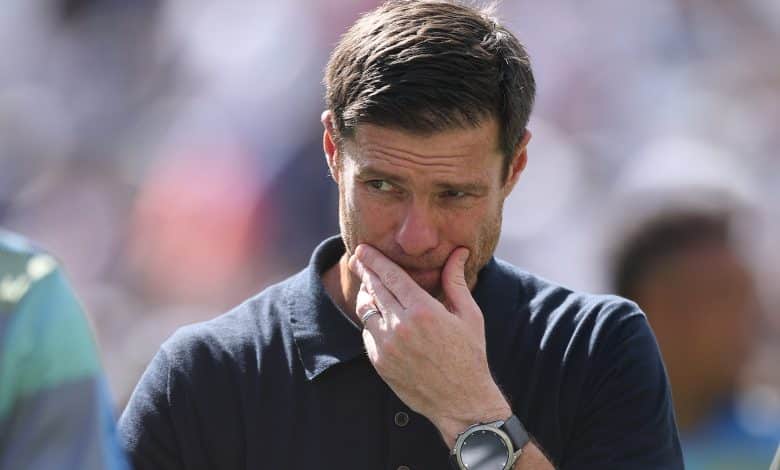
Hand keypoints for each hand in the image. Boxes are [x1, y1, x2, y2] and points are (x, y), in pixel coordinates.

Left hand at [349, 244, 510, 446]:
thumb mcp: (469, 315)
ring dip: (366, 296)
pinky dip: (371, 321)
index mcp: (423, 311)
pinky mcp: (380, 362)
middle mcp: (401, 326)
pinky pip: (368, 333)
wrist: (461, 402)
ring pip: (366, 311)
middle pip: (374, 289)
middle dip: (364, 271)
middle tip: (358, 258)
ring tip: (369, 287)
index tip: (363, 249)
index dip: (375, 260)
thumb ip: (455, 281)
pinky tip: (379, 317)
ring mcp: (387, 346)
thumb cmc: (470, 355)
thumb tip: (459, 252)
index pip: (391, 276)